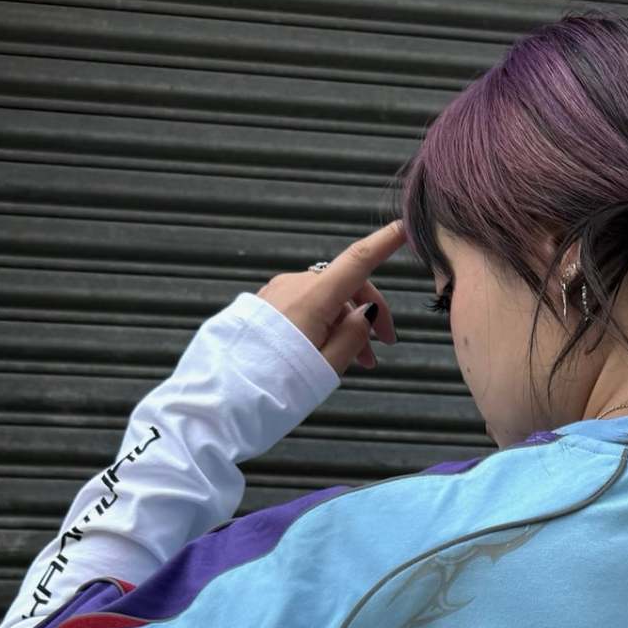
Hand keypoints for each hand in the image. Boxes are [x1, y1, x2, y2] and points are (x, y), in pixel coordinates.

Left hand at [253, 218, 405, 377]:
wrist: (225, 398)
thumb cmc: (276, 387)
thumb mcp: (327, 366)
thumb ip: (353, 336)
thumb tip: (367, 313)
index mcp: (313, 298)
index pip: (357, 261)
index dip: (383, 244)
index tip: (403, 229)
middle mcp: (294, 286)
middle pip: (345, 285)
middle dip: (369, 312)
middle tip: (383, 345)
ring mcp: (277, 293)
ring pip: (325, 298)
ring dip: (345, 323)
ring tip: (357, 361)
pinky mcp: (265, 304)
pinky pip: (304, 305)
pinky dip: (323, 322)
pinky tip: (326, 350)